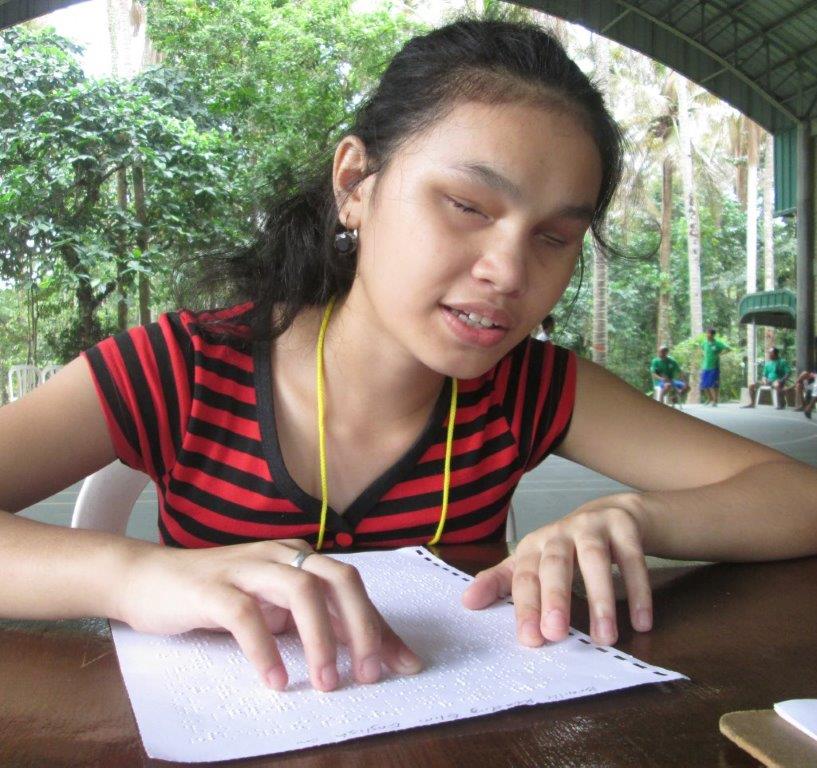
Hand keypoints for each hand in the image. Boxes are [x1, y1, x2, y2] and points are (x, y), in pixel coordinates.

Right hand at [115, 539, 422, 691]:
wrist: (147, 579)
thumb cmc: (217, 597)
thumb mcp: (274, 611)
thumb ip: (314, 625)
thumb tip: (363, 655)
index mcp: (299, 558)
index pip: (352, 587)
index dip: (380, 626)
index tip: (404, 665)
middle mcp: (280, 555)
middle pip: (338, 580)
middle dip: (362, 627)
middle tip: (367, 675)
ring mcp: (246, 567)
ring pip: (300, 591)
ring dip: (320, 640)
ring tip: (326, 684)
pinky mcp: (211, 588)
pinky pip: (245, 616)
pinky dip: (265, 650)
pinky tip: (274, 680)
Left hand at [461, 494, 651, 646]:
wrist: (615, 514)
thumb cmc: (567, 549)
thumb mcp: (533, 562)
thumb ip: (501, 582)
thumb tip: (466, 602)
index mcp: (534, 546)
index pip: (524, 576)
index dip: (525, 606)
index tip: (529, 639)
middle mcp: (560, 532)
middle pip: (555, 564)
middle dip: (554, 598)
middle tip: (556, 634)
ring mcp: (593, 526)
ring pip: (595, 560)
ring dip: (600, 599)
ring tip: (605, 638)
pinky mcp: (624, 527)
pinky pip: (632, 558)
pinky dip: (638, 590)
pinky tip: (641, 621)